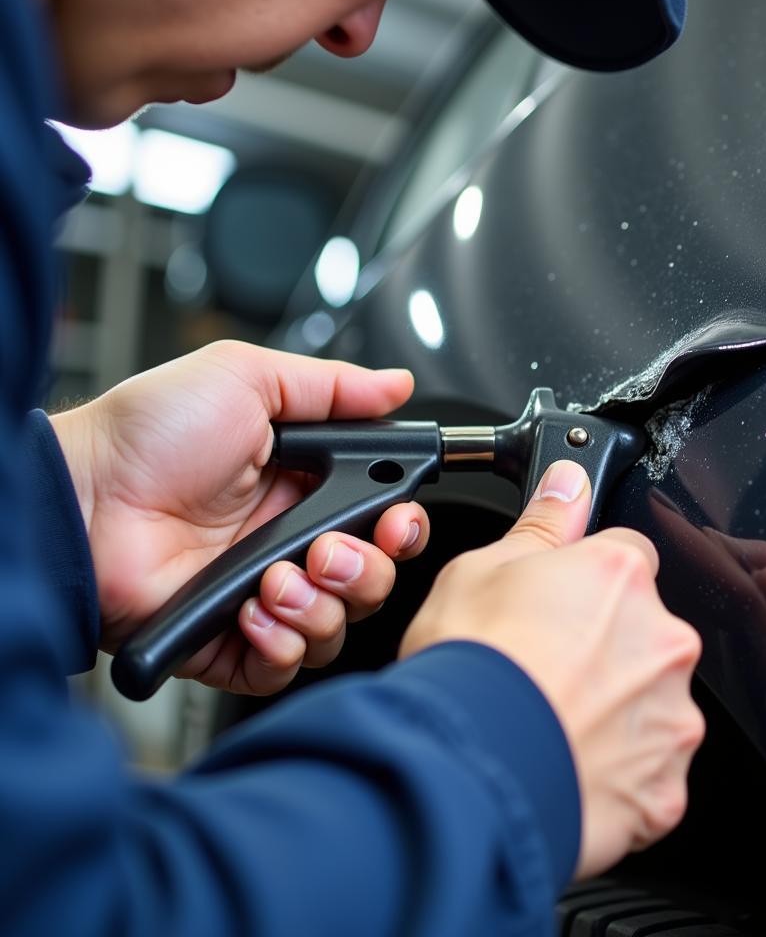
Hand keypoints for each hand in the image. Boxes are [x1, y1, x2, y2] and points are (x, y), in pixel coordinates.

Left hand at [51, 340, 429, 694]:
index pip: (382, 521)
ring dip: (323, 605)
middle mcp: (290, 544)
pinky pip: (286, 665)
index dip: (401, 526)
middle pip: (372, 580)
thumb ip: (334, 387)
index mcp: (305, 487)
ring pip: (337, 626)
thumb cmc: (150, 433)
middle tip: (329, 550)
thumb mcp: (247, 380)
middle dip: (368, 570)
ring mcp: (261, 595)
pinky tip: (253, 609)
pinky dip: (282, 643)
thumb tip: (397, 386)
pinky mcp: (229, 641)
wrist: (82, 496)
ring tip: (277, 577)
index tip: (396, 519)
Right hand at [400, 460, 703, 876]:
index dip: (589, 580)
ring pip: (652, 701)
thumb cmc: (468, 670)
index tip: (562, 604)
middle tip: (546, 670)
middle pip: (645, 632)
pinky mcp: (666, 788)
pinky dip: (617, 773)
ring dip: (615, 710)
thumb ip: (544, 525)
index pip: (628, 557)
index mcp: (619, 577)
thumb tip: (569, 482)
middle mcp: (662, 641)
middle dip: (607, 647)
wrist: (462, 775)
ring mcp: (670, 717)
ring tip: (550, 723)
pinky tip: (567, 766)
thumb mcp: (481, 570)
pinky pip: (650, 772)